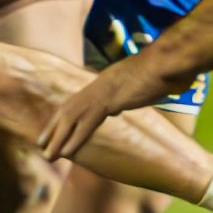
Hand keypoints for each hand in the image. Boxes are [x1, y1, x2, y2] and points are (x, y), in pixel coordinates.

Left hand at [39, 58, 170, 160]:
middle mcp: (101, 83)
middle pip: (69, 107)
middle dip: (53, 126)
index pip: (80, 99)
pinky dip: (75, 137)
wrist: (171, 59)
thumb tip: (122, 104)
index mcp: (108, 80)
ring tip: (47, 154)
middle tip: (40, 143)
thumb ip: (129, 92)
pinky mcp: (111, 98)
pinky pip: (88, 121)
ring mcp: (104, 90)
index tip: (53, 128)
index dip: (65, 115)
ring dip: (58, 136)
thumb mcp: (143, 82)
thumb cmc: (166, 68)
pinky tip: (66, 151)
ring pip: (72, 116)